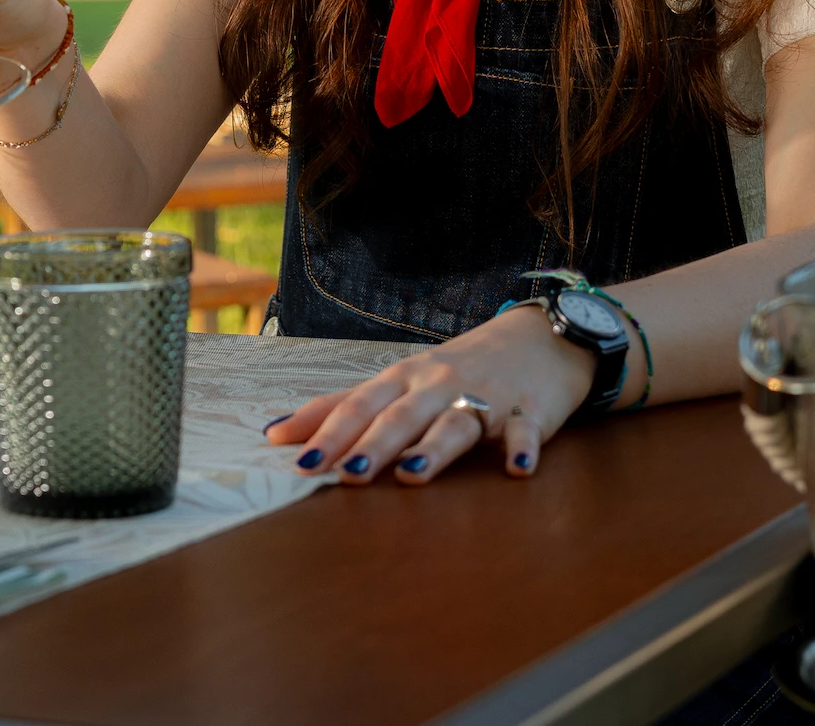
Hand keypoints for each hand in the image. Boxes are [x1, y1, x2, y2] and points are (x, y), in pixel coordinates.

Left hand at [261, 304, 595, 484]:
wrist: (540, 338)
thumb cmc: (458, 368)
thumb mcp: (399, 383)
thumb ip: (340, 409)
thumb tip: (273, 433)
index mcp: (405, 380)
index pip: (361, 404)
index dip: (332, 432)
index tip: (302, 461)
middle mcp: (440, 385)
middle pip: (403, 416)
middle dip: (374, 445)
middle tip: (348, 476)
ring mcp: (487, 396)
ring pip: (456, 422)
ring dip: (434, 448)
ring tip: (412, 475)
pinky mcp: (530, 410)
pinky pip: (525, 430)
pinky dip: (521, 447)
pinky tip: (516, 468)